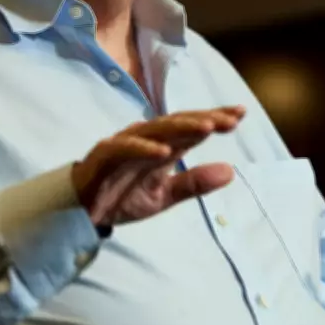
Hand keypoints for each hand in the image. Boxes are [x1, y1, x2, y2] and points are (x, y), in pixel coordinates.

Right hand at [71, 106, 243, 226]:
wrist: (83, 211)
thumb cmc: (123, 195)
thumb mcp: (165, 195)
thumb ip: (195, 183)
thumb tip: (231, 171)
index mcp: (162, 145)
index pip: (192, 127)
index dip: (215, 119)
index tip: (241, 114)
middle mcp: (146, 139)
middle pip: (178, 123)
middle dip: (204, 119)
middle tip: (230, 119)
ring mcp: (125, 144)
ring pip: (156, 130)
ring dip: (181, 128)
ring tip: (206, 128)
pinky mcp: (105, 154)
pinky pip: (125, 148)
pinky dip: (144, 149)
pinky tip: (163, 152)